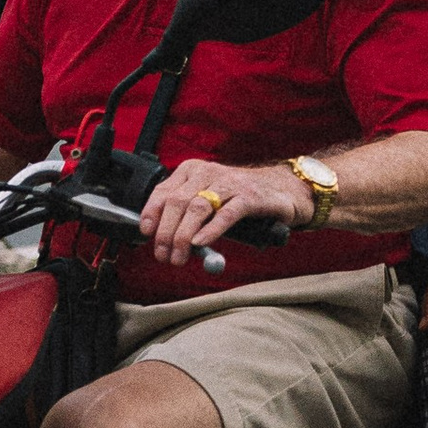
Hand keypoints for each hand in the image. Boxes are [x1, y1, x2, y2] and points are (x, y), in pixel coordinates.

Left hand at [138, 159, 307, 264]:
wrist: (281, 190)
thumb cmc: (239, 198)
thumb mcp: (207, 200)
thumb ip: (186, 214)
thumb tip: (161, 240)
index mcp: (192, 170)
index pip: (163, 190)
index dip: (151, 213)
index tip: (146, 234)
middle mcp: (208, 173)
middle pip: (177, 202)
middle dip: (166, 232)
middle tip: (163, 255)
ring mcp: (229, 183)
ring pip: (198, 208)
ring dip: (183, 236)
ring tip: (179, 257)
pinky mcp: (249, 197)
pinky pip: (226, 214)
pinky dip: (211, 230)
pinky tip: (201, 243)